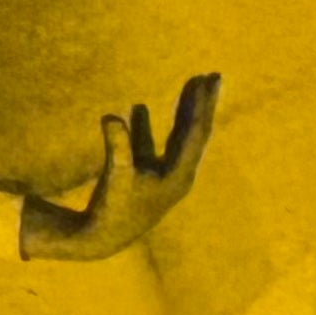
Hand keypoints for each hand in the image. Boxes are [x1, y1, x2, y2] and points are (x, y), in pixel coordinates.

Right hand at [20, 74, 218, 262]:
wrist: (101, 239)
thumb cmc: (114, 210)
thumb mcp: (116, 176)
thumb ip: (117, 146)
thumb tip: (111, 117)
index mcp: (180, 175)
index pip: (197, 133)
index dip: (203, 105)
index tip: (210, 80)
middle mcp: (177, 174)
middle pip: (195, 132)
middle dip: (203, 104)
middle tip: (213, 76)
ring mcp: (162, 175)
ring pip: (177, 137)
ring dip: (182, 111)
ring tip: (191, 84)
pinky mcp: (144, 176)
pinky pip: (151, 145)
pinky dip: (147, 127)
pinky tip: (139, 109)